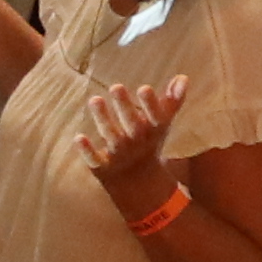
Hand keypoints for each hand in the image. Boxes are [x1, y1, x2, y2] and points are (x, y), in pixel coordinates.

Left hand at [73, 72, 195, 212]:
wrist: (139, 185)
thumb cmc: (149, 144)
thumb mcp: (162, 125)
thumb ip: (172, 101)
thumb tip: (183, 77)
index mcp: (152, 131)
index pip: (155, 117)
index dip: (150, 105)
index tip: (144, 88)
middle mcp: (137, 143)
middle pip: (132, 125)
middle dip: (125, 107)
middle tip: (116, 86)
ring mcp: (120, 155)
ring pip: (112, 137)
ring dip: (103, 120)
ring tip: (95, 99)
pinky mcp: (102, 166)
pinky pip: (94, 159)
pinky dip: (87, 151)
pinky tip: (79, 138)